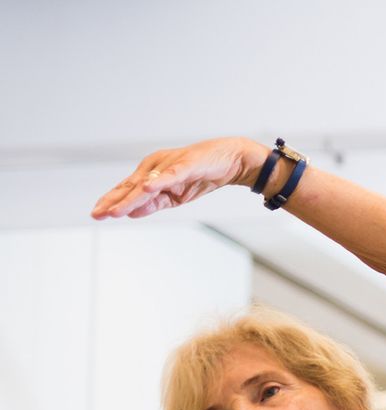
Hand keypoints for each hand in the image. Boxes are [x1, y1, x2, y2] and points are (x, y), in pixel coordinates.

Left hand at [91, 137, 262, 220]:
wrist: (230, 160)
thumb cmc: (203, 175)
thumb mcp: (176, 196)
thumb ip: (154, 203)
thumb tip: (131, 212)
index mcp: (152, 173)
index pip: (127, 189)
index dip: (111, 201)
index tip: (97, 214)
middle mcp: (155, 166)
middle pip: (130, 187)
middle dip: (112, 201)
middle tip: (96, 215)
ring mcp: (169, 165)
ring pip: (146, 185)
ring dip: (129, 199)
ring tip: (115, 212)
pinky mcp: (186, 165)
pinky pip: (170, 175)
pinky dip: (158, 182)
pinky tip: (145, 190)